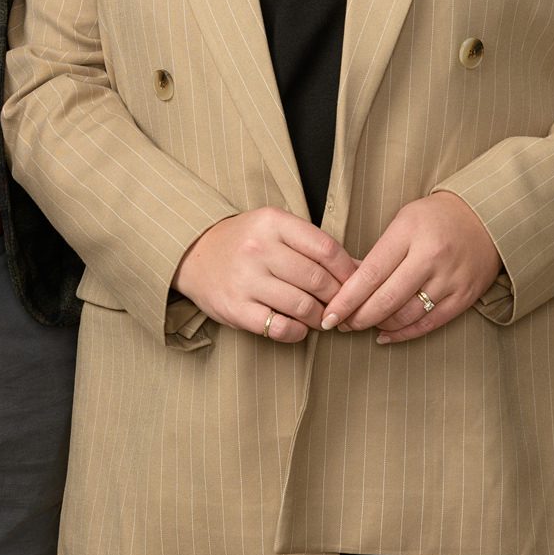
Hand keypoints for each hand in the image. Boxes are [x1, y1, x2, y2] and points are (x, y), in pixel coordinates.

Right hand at [174, 208, 357, 342]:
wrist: (194, 254)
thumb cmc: (245, 241)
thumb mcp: (276, 229)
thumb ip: (313, 245)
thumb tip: (359, 268)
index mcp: (273, 222)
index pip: (326, 248)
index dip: (348, 271)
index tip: (355, 283)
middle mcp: (258, 248)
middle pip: (317, 279)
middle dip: (337, 297)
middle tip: (341, 305)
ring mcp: (245, 280)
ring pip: (302, 305)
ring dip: (320, 317)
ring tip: (321, 317)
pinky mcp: (235, 309)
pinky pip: (280, 328)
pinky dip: (298, 332)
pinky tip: (299, 327)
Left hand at [321, 192, 500, 343]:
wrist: (485, 219)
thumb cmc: (435, 219)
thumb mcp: (403, 222)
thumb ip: (379, 253)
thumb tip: (347, 286)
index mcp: (410, 233)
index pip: (371, 273)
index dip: (347, 298)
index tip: (329, 314)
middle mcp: (431, 257)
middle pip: (386, 299)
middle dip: (358, 317)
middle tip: (341, 324)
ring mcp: (450, 279)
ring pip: (406, 316)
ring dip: (379, 325)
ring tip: (363, 324)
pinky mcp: (464, 297)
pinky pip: (429, 324)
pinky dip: (403, 334)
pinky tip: (385, 334)